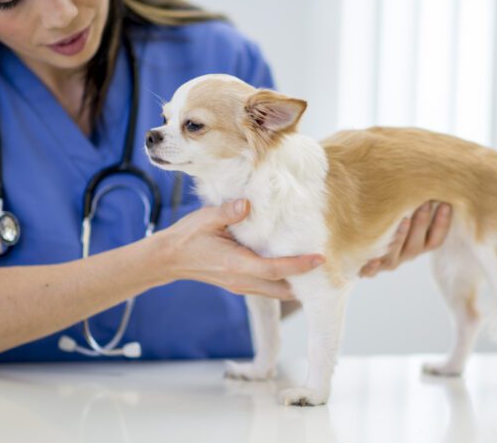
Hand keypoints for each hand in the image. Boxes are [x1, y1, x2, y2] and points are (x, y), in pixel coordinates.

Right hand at [161, 199, 324, 299]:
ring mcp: (240, 285)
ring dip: (295, 283)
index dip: (299, 265)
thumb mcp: (205, 219)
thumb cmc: (187, 237)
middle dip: (306, 282)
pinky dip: (282, 280)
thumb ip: (227, 212)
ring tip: (315, 268)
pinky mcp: (238, 284)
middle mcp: (241, 280)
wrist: (168, 259)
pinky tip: (290, 266)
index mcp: (236, 265)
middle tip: (328, 268)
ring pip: (276, 291)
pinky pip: (266, 287)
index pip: (275, 269)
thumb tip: (247, 205)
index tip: (320, 259)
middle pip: (282, 288)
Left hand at [359, 201, 451, 277]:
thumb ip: (411, 205)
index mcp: (415, 246)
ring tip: (403, 219)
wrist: (354, 254)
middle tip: (425, 202)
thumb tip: (425, 179)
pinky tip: (373, 259)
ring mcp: (385, 264)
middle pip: (416, 246)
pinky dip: (371, 267)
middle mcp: (403, 256)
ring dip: (400, 237)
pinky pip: (370, 272)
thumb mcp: (400, 217)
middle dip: (421, 223)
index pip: (435, 240)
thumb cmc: (382, 226)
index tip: (446, 204)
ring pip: (394, 256)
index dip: (442, 224)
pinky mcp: (366, 270)